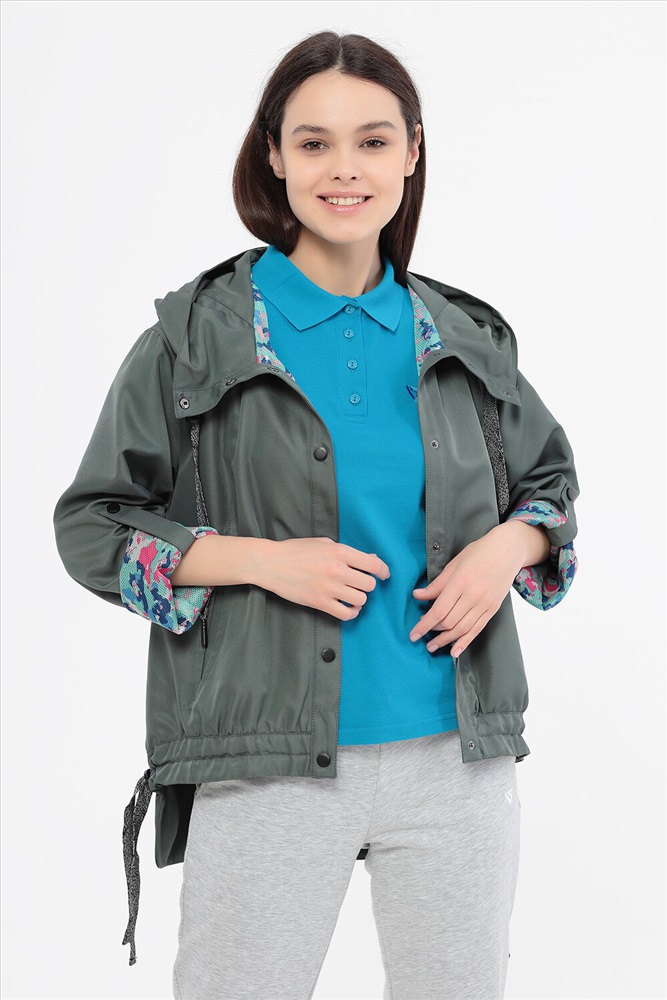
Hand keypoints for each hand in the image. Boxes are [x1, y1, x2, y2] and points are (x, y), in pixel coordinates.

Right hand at [259, 537, 389, 620]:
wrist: (271, 564)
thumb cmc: (296, 550)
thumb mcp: (323, 543)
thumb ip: (347, 552)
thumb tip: (371, 560)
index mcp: (339, 552)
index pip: (373, 564)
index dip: (383, 571)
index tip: (383, 575)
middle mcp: (337, 570)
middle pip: (369, 584)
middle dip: (367, 585)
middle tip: (358, 584)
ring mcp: (329, 588)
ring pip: (361, 600)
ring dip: (359, 599)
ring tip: (351, 596)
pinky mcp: (320, 602)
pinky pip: (346, 614)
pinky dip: (351, 613)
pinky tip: (347, 607)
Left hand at [409, 522, 545, 656]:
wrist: (508, 550)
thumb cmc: (479, 553)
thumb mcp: (454, 564)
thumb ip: (436, 584)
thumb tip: (417, 596)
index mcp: (461, 582)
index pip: (438, 610)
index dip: (424, 625)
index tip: (413, 634)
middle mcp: (474, 595)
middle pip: (449, 622)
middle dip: (433, 632)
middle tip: (422, 636)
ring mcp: (485, 604)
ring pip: (462, 629)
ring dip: (446, 641)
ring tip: (434, 646)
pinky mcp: (493, 609)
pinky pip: (477, 629)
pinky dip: (465, 642)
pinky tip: (455, 651)